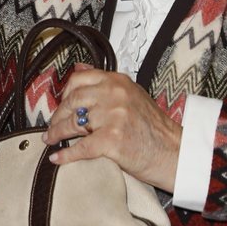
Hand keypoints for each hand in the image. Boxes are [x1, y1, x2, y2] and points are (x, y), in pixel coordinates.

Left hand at [44, 66, 179, 191]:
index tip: (60, 105)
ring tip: (52, 140)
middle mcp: (115, 95)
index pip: (79, 80)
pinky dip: (66, 154)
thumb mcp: (134, 95)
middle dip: (57, 116)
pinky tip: (57, 157)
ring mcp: (113, 116)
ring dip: (57, 133)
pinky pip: (80, 147)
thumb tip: (78, 68)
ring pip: (73, 123)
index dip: (64, 94)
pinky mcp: (112, 140)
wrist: (174, 153)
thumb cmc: (155, 130)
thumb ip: (107, 84)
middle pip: (72, 101)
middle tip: (52, 127)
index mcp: (118, 82)